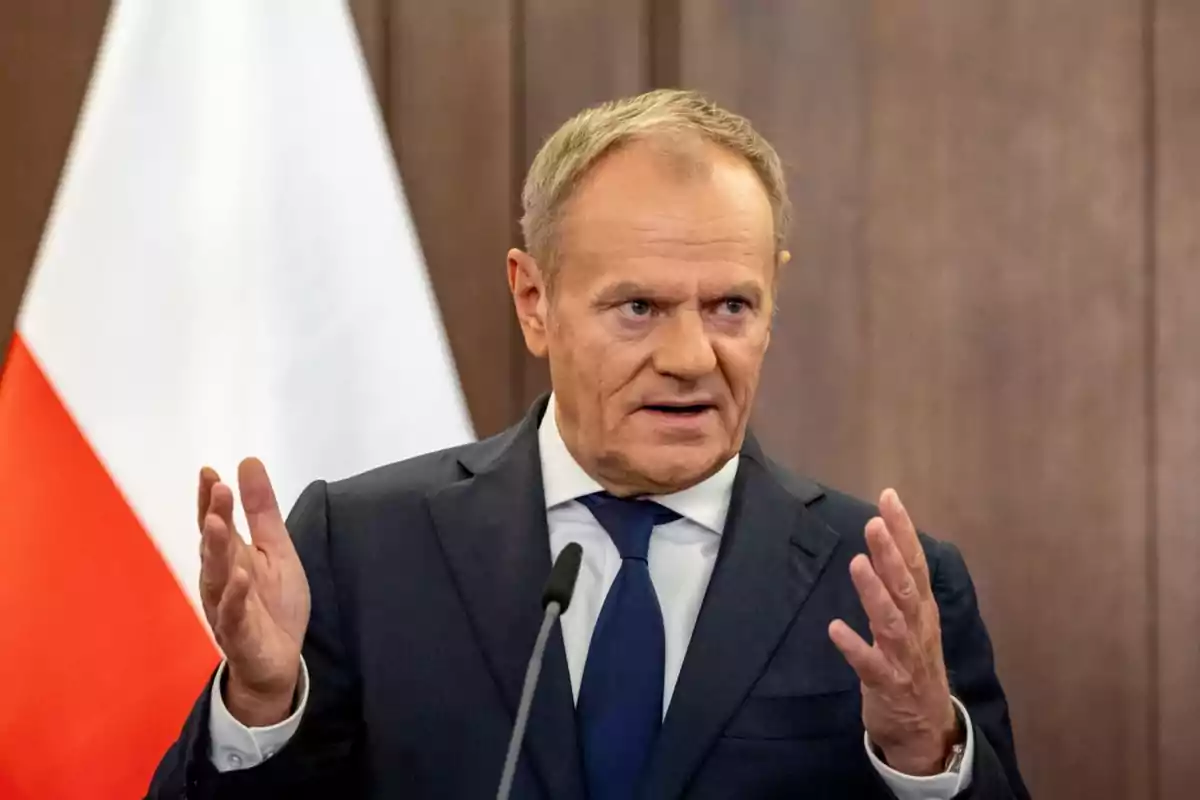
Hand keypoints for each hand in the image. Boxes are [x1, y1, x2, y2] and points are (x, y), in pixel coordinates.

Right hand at [198, 458, 310, 726]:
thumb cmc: (272, 603)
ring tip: (218, 523)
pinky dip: (235, 596)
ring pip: (216, 578)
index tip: (209, 472)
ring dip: (216, 550)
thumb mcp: (275, 549)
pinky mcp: (239, 635)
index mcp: (230, 557)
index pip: (216, 523)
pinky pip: (234, 615)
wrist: (278, 661)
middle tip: (216, 488)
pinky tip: (240, 577)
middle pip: (213, 546)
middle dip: (213, 516)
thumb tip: (247, 461)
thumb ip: (261, 510)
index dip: (210, 499)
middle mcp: (220, 579)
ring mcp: (226, 607)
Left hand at [828, 489, 959, 775]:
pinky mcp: (887, 685)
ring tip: (857, 563)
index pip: (915, 563)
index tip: (889, 498)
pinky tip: (835, 629)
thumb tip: (885, 545)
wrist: (926, 732)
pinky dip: (854, 647)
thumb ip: (900, 589)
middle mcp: (917, 629)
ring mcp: (903, 658)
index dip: (904, 531)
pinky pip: (870, 665)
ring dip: (874, 592)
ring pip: (890, 621)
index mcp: (922, 612)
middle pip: (906, 586)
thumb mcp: (913, 625)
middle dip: (891, 555)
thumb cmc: (913, 669)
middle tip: (874, 523)